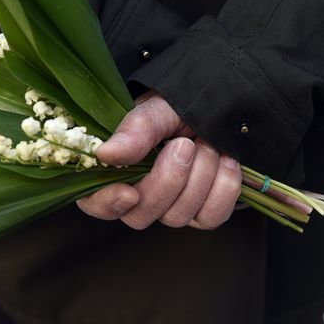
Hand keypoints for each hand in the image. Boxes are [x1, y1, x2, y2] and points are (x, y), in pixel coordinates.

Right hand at [76, 91, 241, 229]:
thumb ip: (136, 129)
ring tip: (207, 143)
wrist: (221, 106)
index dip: (108, 203)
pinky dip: (224, 187)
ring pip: (177, 217)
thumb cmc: (180, 106)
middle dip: (168, 180)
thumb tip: (105, 153)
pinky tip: (226, 160)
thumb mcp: (158, 108)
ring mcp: (171, 208)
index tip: (130, 192)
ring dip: (199, 176)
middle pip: (140, 216)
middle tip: (185, 144)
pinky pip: (211, 216)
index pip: (97, 202)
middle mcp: (140, 195)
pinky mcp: (203, 213)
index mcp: (117, 168)